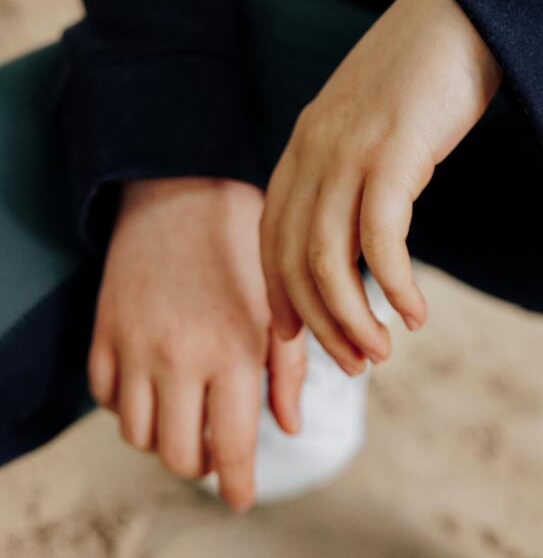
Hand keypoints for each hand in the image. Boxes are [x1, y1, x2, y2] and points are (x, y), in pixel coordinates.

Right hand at [88, 177, 305, 511]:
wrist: (183, 191)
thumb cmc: (243, 244)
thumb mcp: (279, 303)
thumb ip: (290, 369)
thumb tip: (291, 426)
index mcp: (233, 351)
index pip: (233, 446)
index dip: (239, 483)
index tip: (242, 499)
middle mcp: (179, 359)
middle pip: (180, 456)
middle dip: (204, 464)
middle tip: (219, 447)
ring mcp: (134, 347)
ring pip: (139, 435)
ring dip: (167, 436)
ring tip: (190, 413)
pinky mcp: (104, 334)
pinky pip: (105, 400)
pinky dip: (130, 406)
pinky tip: (156, 383)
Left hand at [260, 0, 502, 369]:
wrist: (461, 12)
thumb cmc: (424, 74)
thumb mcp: (372, 125)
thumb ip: (354, 167)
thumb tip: (362, 224)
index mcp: (304, 146)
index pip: (272, 238)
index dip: (280, 296)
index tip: (297, 338)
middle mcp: (314, 152)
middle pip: (293, 260)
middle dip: (319, 323)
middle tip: (352, 362)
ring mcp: (349, 151)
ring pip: (328, 259)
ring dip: (352, 318)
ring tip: (381, 351)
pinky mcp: (393, 152)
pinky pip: (381, 239)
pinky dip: (393, 286)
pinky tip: (415, 312)